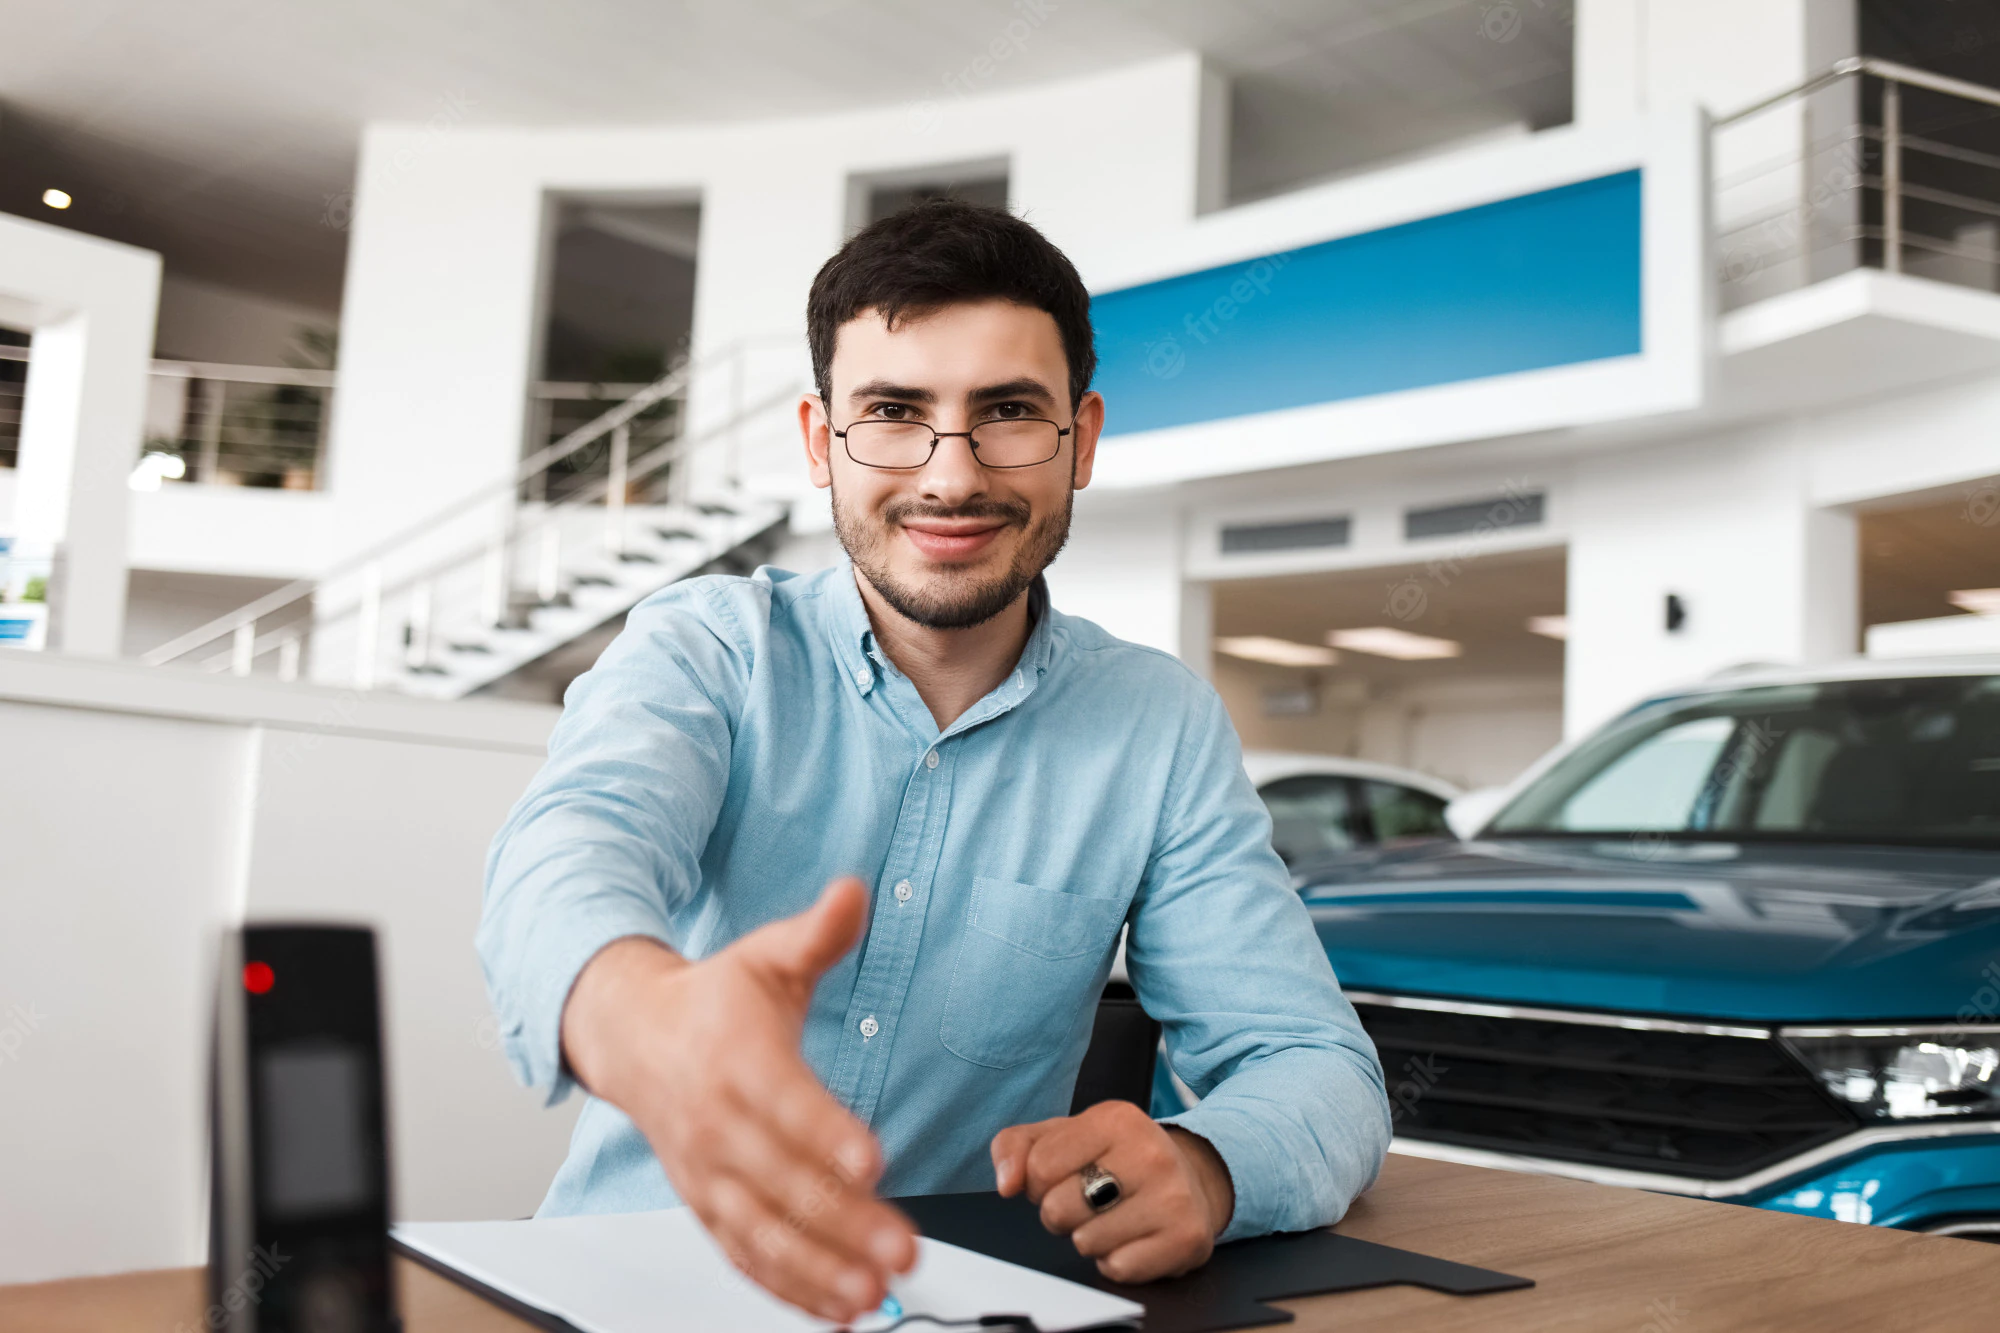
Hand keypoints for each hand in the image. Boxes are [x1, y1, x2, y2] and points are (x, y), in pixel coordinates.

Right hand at [560, 878, 917, 1322]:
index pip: (784, 1104)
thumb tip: (853, 891)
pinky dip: (787, 1289)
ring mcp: (709, 1175)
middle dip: (844, 1222)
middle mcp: (717, 1127)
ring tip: (873, 1296)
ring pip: (761, 1234)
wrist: (631, 1036)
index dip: (826, 1134)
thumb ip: (816, 934)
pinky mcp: (708, 1208)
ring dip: (818, 1271)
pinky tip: (837, 1311)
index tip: (872, 1160)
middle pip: (781, 1183)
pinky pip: (745, 1257)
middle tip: (902, 1248)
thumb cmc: (712, 1001)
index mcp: (736, 1060)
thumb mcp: (765, 955)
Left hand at [991, 1100, 1233, 1283]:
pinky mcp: (1186, 1238)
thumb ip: (1015, 1147)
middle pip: (1058, 1208)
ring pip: (1085, 1243)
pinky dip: (1117, 1261)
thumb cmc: (1116, 1159)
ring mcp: (1173, 1196)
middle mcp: (1150, 1153)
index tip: (1066, 1176)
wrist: (1191, 1181)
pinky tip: (1134, 1238)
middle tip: (1090, 1201)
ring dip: (1089, 1238)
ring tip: (1113, 1218)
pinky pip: (1118, 1268)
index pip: (1038, 1167)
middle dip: (1062, 1213)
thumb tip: (1007, 1183)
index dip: (1039, 1182)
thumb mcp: (1062, 1136)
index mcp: (1115, 1118)